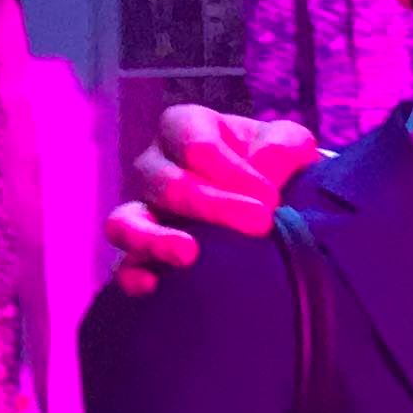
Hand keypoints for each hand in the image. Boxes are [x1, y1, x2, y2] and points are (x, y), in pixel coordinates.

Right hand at [103, 106, 323, 295]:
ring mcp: (144, 208)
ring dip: (154, 238)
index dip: (233, 172)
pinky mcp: (142, 250)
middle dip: (214, 205)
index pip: (195, 146)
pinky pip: (122, 264)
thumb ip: (284, 146)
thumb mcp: (291, 144)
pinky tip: (151, 285)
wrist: (274, 201)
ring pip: (126, 221)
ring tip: (187, 254)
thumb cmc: (275, 163)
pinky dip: (132, 274)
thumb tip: (264, 166)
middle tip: (260, 225)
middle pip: (167, 184)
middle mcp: (155, 164)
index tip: (272, 199)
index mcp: (185, 127)